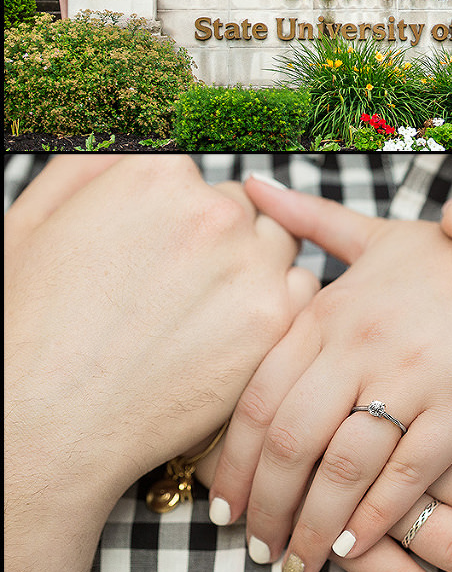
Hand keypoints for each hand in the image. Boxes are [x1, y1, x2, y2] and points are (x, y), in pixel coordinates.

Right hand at [5, 156, 317, 503]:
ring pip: (277, 245)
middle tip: (178, 291)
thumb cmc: (30, 327)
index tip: (158, 252)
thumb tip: (130, 150)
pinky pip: (301, 291)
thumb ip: (86, 170)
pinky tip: (235, 336)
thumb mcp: (31, 224)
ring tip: (205, 315)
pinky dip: (277, 309)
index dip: (174, 218)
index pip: (193, 176)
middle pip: (240, 208)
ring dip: (253, 270)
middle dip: (217, 241)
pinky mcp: (274, 320)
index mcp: (156, 174)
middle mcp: (212, 209)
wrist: (50, 422)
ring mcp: (249, 264)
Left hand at [208, 178, 451, 571]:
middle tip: (255, 550)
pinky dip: (376, 515)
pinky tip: (356, 545)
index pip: (256, 397)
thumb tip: (251, 182)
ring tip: (300, 563)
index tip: (221, 502)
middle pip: (288, 439)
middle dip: (264, 505)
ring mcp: (411, 372)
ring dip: (313, 525)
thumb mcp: (376, 235)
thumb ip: (309, 220)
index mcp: (330, 310)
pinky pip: (408, 471)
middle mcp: (359, 342)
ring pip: (341, 465)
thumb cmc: (451, 258)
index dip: (232, 459)